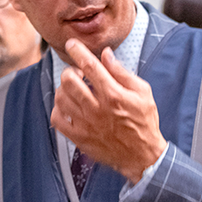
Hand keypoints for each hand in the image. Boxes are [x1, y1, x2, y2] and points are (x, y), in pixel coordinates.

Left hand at [51, 39, 166, 181]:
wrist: (143, 156)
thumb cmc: (144, 123)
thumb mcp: (142, 92)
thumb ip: (122, 72)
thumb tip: (106, 55)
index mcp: (113, 94)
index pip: (89, 66)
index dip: (77, 51)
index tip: (71, 44)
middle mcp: (97, 108)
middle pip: (69, 80)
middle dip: (70, 71)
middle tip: (77, 73)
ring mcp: (86, 124)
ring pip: (61, 98)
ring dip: (63, 89)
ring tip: (72, 89)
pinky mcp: (79, 138)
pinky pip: (57, 119)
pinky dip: (58, 108)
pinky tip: (67, 106)